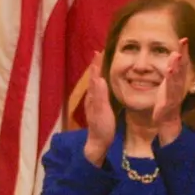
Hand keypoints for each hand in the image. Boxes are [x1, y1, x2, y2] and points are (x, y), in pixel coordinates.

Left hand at [82, 50, 113, 165]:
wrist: (98, 143)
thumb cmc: (102, 128)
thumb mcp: (103, 111)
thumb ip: (101, 95)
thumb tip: (100, 78)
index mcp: (93, 96)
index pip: (95, 76)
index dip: (96, 64)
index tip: (98, 52)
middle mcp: (91, 97)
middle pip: (93, 78)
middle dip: (95, 65)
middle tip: (98, 53)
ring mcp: (93, 103)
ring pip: (94, 84)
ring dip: (96, 73)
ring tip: (98, 65)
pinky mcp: (96, 108)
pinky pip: (97, 90)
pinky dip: (98, 82)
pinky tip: (100, 84)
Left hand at [152, 38, 188, 145]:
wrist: (167, 121)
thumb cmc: (167, 100)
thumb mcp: (169, 83)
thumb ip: (173, 69)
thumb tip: (175, 53)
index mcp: (179, 80)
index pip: (183, 64)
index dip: (184, 51)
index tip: (184, 39)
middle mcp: (179, 85)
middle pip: (182, 68)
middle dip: (183, 54)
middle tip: (184, 41)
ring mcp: (175, 93)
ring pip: (177, 78)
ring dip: (177, 65)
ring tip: (177, 54)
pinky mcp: (169, 101)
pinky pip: (170, 89)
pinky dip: (170, 80)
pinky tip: (169, 71)